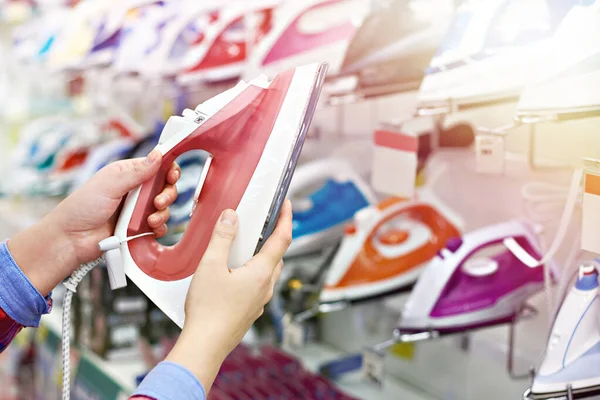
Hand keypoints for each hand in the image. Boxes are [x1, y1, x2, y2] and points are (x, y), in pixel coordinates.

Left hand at [9, 149, 179, 294]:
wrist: (70, 240)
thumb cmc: (82, 207)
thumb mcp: (110, 184)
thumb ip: (137, 171)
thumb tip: (159, 153)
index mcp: (128, 173)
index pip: (157, 166)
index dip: (169, 169)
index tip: (172, 176)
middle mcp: (135, 190)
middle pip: (165, 187)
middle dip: (167, 194)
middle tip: (158, 202)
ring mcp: (137, 210)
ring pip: (164, 208)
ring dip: (162, 213)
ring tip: (149, 220)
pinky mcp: (139, 228)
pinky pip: (158, 226)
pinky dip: (158, 228)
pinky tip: (150, 229)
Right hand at [166, 200, 292, 390]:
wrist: (205, 346)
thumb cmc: (208, 310)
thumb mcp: (211, 265)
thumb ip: (222, 238)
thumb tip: (231, 217)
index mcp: (262, 273)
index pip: (282, 239)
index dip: (286, 219)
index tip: (288, 205)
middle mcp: (265, 287)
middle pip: (276, 256)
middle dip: (272, 237)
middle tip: (262, 224)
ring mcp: (258, 302)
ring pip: (267, 273)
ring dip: (260, 257)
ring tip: (242, 248)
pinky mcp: (249, 312)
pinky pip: (256, 287)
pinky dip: (250, 274)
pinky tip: (232, 275)